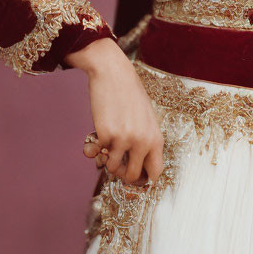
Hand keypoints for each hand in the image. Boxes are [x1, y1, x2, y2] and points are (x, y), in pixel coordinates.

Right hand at [66, 38, 163, 185]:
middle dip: (121, 174)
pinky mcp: (105, 135)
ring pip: (112, 168)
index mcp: (156, 138)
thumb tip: (138, 167)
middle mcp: (142, 142)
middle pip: (131, 176)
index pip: (155, 173)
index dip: (144, 180)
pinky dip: (96, 147)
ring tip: (108, 145)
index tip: (135, 179)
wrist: (113, 74)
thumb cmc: (129, 95)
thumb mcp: (146, 119)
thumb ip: (145, 141)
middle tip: (116, 163)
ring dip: (107, 160)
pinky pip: (98, 153)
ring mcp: (124, 140)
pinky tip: (98, 133)